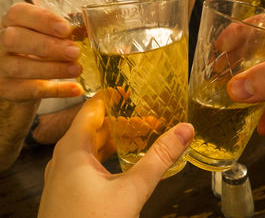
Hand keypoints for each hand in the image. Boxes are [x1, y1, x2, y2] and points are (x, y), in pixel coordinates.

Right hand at [0, 3, 82, 101]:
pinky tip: (76, 89)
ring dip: (53, 69)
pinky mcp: (7, 90)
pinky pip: (31, 91)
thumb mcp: (43, 35)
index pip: (19, 13)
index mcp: (10, 22)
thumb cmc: (36, 50)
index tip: (67, 29)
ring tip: (77, 69)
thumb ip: (60, 32)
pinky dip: (57, 91)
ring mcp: (0, 67)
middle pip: (15, 39)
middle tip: (75, 52)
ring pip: (21, 67)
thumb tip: (85, 32)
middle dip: (48, 45)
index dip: (43, 19)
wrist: (17, 80)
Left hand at [38, 92, 193, 217]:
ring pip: (92, 146)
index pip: (92, 108)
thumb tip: (184, 131)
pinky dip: (107, 155)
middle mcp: (64, 158)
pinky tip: (123, 161)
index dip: (111, 96)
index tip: (130, 90)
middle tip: (148, 118)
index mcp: (73, 149)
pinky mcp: (68, 191)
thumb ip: (159, 159)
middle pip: (95, 127)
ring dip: (116, 139)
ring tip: (141, 136)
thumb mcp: (132, 189)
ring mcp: (64, 176)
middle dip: (123, 121)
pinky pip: (88, 162)